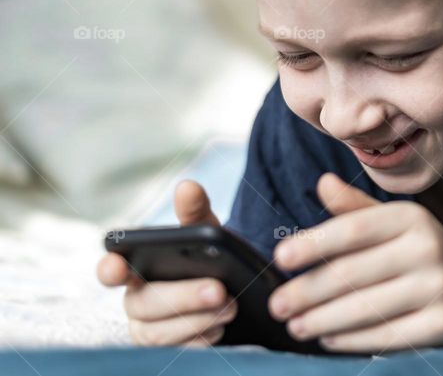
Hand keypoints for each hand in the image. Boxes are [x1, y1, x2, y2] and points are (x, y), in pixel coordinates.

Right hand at [96, 181, 237, 345]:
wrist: (235, 291)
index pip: (110, 269)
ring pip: (159, 333)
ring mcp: (148, 329)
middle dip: (182, 297)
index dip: (110, 268)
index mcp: (137, 268)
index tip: (119, 266)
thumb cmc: (208, 258)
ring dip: (197, 320)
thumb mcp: (207, 234)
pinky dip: (201, 340)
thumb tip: (188, 186)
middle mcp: (136, 300)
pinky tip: (220, 327)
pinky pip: (176, 352)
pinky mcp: (167, 351)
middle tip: (219, 290)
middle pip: (144, 303)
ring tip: (230, 308)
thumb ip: (195, 213)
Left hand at [267, 173, 442, 352]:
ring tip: (296, 325)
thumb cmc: (420, 255)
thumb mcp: (394, 227)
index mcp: (411, 217)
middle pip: (352, 273)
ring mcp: (439, 286)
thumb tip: (323, 183)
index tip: (280, 257)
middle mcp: (428, 247)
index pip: (353, 229)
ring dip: (322, 320)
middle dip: (307, 291)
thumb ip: (356, 210)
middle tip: (277, 305)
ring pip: (365, 308)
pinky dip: (351, 340)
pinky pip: (386, 335)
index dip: (314, 243)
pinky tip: (328, 339)